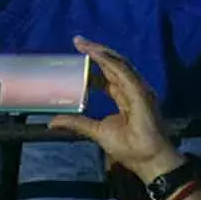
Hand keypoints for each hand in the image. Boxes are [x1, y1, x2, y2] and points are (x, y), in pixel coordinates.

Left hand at [48, 36, 184, 183]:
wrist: (147, 158)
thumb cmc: (129, 147)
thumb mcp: (97, 132)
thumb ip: (78, 123)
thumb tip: (52, 121)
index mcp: (125, 96)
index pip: (109, 75)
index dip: (95, 65)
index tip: (78, 55)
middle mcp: (132, 89)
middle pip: (114, 65)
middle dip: (96, 52)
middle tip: (78, 41)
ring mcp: (138, 89)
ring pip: (119, 65)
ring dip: (101, 53)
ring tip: (84, 44)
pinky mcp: (140, 93)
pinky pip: (124, 73)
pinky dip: (111, 63)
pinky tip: (98, 55)